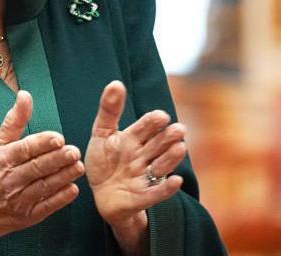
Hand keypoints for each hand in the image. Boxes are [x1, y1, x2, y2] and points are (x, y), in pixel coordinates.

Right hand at [0, 90, 84, 243]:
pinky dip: (60, 199)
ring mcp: (19, 199)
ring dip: (63, 177)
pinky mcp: (28, 215)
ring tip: (78, 167)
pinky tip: (72, 189)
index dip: (42, 143)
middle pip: (37, 168)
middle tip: (74, 151)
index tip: (58, 138)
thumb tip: (25, 96)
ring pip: (44, 186)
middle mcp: (10, 179)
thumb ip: (14, 120)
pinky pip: (47, 206)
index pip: (25, 149)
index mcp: (3, 159)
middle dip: (57, 160)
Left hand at [85, 81, 185, 232]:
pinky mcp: (142, 197)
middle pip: (158, 145)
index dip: (153, 122)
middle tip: (179, 129)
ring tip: (180, 148)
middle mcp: (143, 156)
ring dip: (171, 158)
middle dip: (168, 138)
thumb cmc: (104, 161)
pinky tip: (176, 181)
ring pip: (161, 166)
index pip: (146, 127)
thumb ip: (109, 110)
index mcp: (134, 139)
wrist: (101, 194)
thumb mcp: (102, 134)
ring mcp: (144, 177)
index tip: (160, 116)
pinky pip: (156, 193)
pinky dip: (166, 188)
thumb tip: (116, 83)